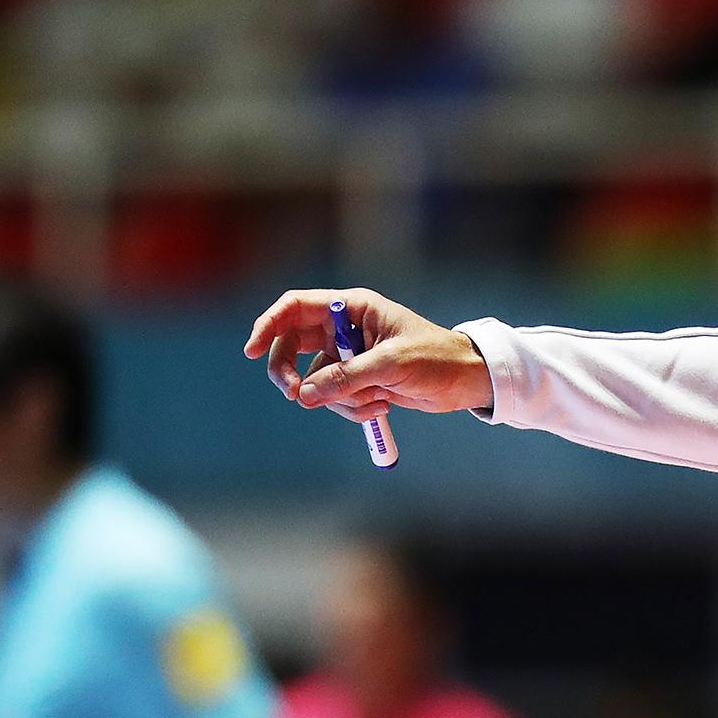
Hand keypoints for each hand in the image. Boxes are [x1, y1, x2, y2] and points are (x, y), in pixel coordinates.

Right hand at [245, 289, 493, 420]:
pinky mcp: (357, 380)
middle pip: (291, 348)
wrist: (466, 380)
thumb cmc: (436, 358)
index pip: (294, 308)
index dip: (268, 326)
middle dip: (294, 376)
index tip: (251, 351)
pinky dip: (353, 409)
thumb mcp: (392, 365)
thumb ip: (346, 378)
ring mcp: (347, 356)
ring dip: (338, 400)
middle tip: (300, 397)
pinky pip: (335, 398)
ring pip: (315, 381)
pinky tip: (384, 406)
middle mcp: (343, 328)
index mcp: (351, 308)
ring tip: (378, 400)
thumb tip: (305, 395)